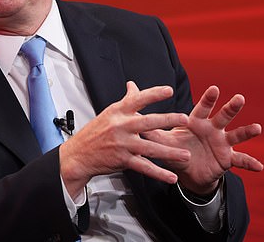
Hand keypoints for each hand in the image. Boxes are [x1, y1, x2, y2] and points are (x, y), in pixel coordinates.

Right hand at [59, 81, 190, 197]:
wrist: (78, 155)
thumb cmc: (94, 133)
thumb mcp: (109, 113)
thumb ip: (126, 101)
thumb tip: (133, 86)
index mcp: (118, 112)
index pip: (137, 99)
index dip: (153, 94)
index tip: (168, 91)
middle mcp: (121, 126)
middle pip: (148, 122)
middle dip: (169, 120)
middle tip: (185, 119)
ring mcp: (122, 144)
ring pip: (150, 148)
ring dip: (170, 153)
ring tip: (185, 155)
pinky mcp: (123, 160)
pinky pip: (144, 167)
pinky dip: (159, 173)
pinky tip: (170, 176)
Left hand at [144, 86, 262, 195]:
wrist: (188, 170)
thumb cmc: (177, 147)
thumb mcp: (163, 138)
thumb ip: (150, 123)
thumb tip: (132, 102)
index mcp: (197, 121)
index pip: (203, 108)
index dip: (209, 99)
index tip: (215, 89)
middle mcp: (213, 128)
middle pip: (223, 116)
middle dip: (230, 108)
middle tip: (239, 99)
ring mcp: (222, 143)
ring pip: (236, 135)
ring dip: (247, 131)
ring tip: (257, 128)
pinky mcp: (228, 158)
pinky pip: (241, 160)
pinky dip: (251, 163)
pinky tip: (261, 167)